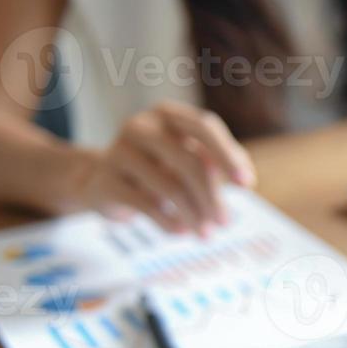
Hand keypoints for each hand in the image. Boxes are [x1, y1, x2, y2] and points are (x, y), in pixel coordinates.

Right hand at [73, 102, 255, 235]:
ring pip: (171, 188)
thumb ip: (216, 162)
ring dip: (194, 216)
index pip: (204, 126)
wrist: (99, 182)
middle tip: (225, 223)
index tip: (247, 185)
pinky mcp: (105, 181)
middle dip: (212, 197)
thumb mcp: (186, 157)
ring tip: (205, 233)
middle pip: (190, 162)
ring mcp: (118, 151)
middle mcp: (141, 126)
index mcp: (166, 114)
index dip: (228, 155)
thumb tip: (245, 179)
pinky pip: (147, 206)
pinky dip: (170, 223)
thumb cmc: (156, 168)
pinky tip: (181, 232)